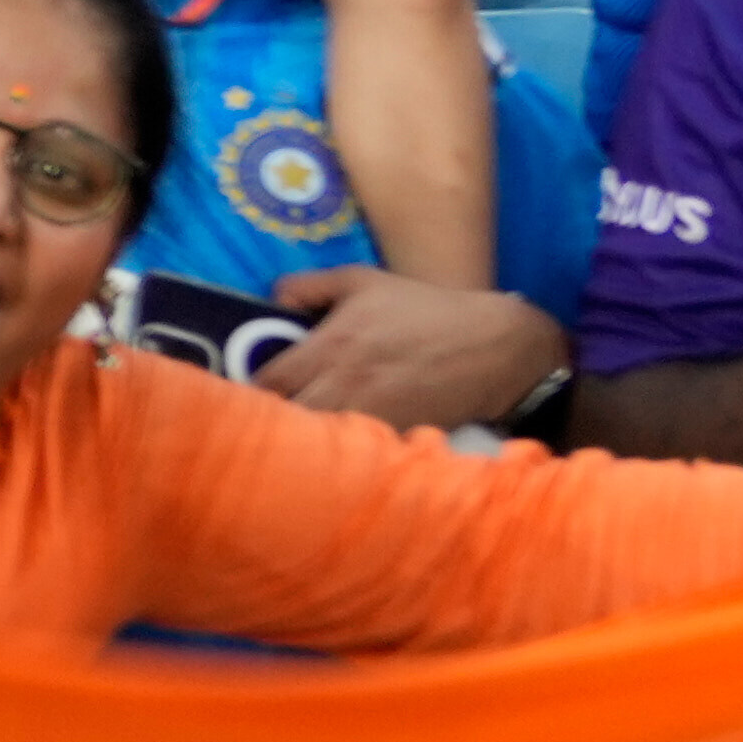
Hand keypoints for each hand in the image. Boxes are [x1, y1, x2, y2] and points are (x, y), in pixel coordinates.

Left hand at [264, 270, 571, 433]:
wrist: (494, 346)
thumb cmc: (425, 308)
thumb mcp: (364, 280)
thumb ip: (310, 285)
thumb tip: (271, 297)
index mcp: (330, 344)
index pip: (267, 383)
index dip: (249, 395)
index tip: (248, 399)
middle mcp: (344, 383)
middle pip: (285, 421)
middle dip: (271, 426)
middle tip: (266, 427)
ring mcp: (372, 414)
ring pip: (318, 445)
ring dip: (304, 446)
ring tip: (295, 447)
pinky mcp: (397, 436)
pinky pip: (357, 458)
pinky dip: (342, 461)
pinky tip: (336, 459)